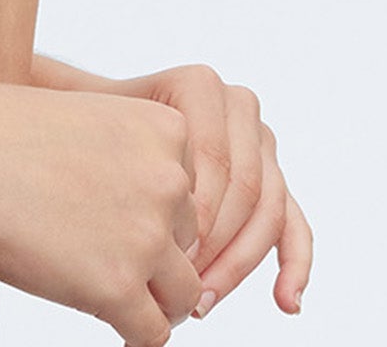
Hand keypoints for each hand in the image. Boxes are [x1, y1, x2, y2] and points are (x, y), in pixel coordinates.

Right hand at [0, 79, 201, 346]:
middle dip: (153, 255)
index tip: (110, 215)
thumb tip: (156, 234)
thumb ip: (132, 163)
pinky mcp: (118, 287)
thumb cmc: (0, 135)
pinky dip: (132, 332)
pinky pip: (153, 333)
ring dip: (151, 298)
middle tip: (101, 254)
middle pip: (189, 242)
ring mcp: (146, 236)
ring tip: (107, 293)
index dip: (153, 212)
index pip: (190, 191)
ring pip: (182, 293)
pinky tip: (102, 318)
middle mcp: (167, 181)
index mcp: (164, 129)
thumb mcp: (87, 123)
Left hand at [111, 62, 312, 318]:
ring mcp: (260, 143)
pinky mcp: (274, 180)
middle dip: (216, 246)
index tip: (166, 255)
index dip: (195, 215)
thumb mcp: (98, 132)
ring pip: (269, 211)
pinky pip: (294, 223)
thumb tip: (126, 208)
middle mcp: (238, 107)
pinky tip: (286, 302)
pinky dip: (294, 264)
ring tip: (203, 302)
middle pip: (245, 187)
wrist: (102, 130)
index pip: (214, 160)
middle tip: (183, 289)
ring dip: (239, 264)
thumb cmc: (92, 133)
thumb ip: (115, 152)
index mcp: (200, 85)